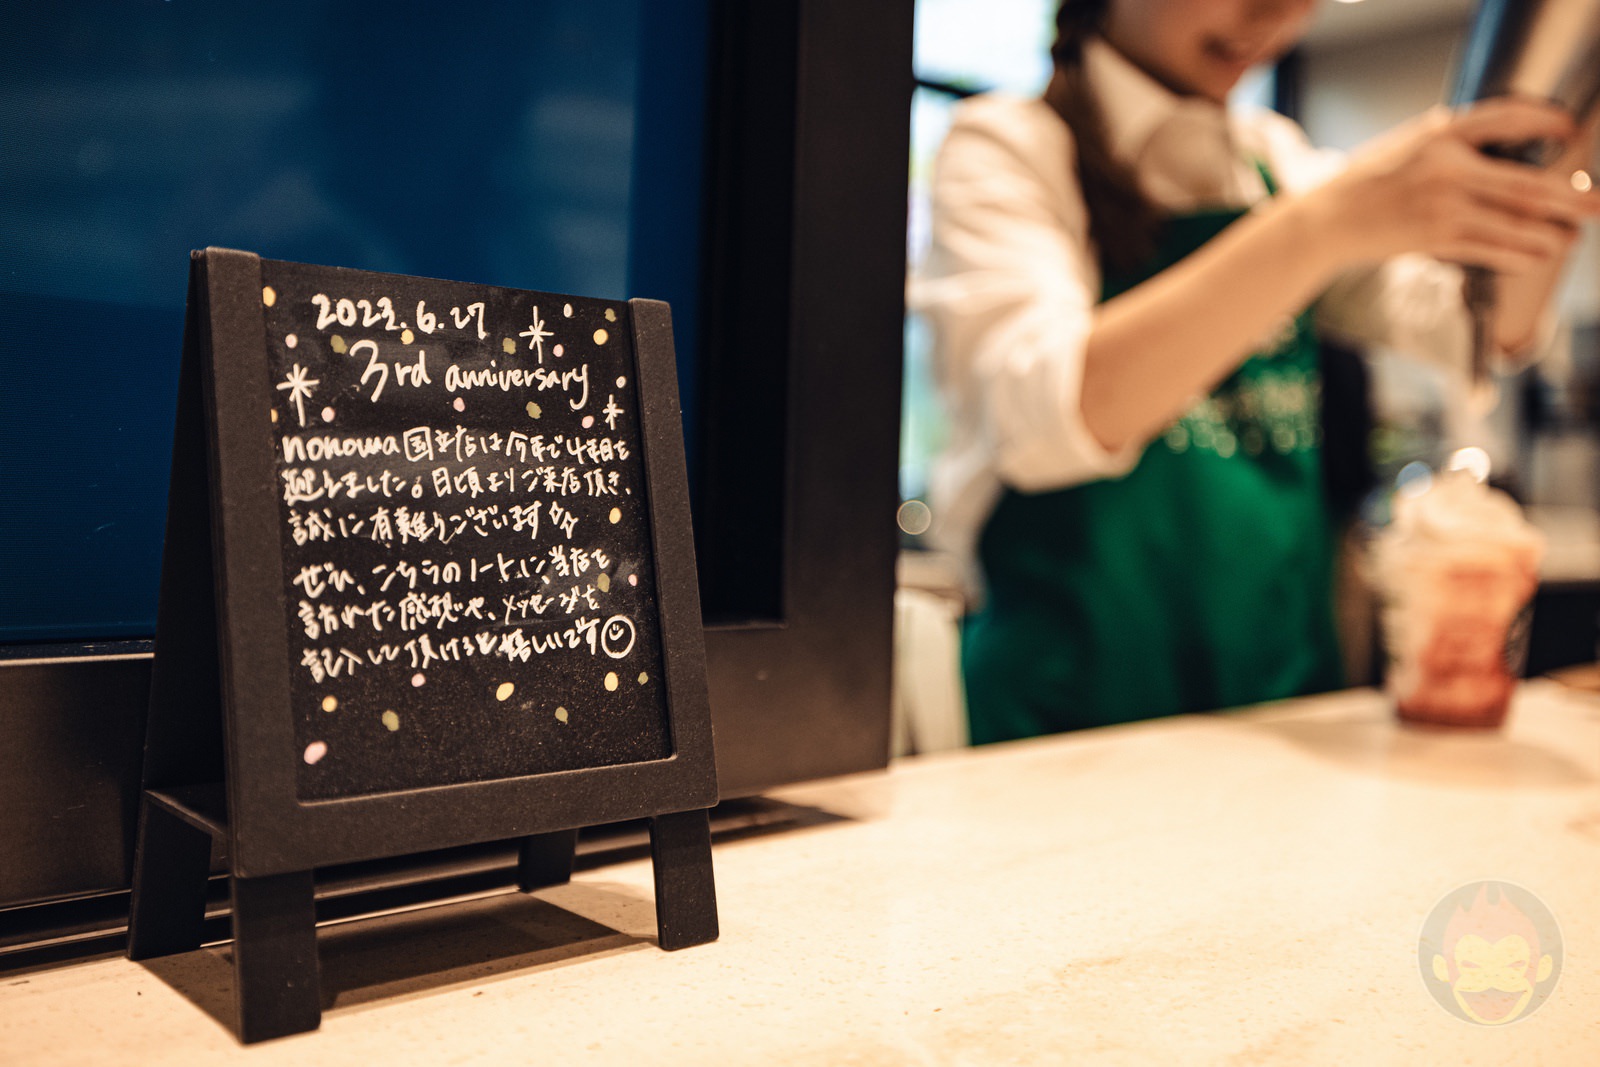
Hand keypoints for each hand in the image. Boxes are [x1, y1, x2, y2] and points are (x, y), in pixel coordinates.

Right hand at [1302, 97, 1599, 274]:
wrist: (1326, 220)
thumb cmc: (1365, 182)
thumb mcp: (1406, 144)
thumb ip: (1447, 138)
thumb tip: (1492, 136)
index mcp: (1440, 135)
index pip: (1507, 118)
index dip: (1545, 123)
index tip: (1568, 132)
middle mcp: (1446, 168)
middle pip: (1526, 184)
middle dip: (1569, 197)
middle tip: (1595, 203)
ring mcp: (1442, 206)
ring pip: (1515, 222)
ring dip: (1551, 234)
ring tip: (1570, 238)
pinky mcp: (1435, 239)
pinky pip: (1491, 249)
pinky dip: (1520, 255)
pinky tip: (1537, 255)